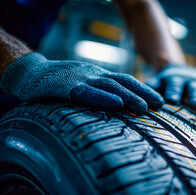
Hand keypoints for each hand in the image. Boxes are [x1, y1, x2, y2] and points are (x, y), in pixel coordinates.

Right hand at [0, 52, 163, 114]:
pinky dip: (102, 97)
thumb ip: (100, 95)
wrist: (28, 74)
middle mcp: (93, 75)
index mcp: (98, 76)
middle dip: (143, 93)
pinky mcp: (64, 87)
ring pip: (109, 85)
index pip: (126, 81)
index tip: (161, 102)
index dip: (144, 89)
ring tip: (144, 108)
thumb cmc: (58, 84)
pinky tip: (115, 104)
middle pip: (123, 82)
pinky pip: (84, 92)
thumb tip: (121, 111)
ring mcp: (79, 79)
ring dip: (129, 96)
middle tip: (160, 105)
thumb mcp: (83, 87)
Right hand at [147, 64, 195, 122]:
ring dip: (174, 92)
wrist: (176, 70)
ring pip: (175, 86)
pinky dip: (150, 88)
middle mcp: (189, 83)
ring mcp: (173, 80)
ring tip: (171, 101)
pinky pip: (153, 84)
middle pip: (194, 90)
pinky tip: (146, 95)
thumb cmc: (195, 89)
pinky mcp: (158, 80)